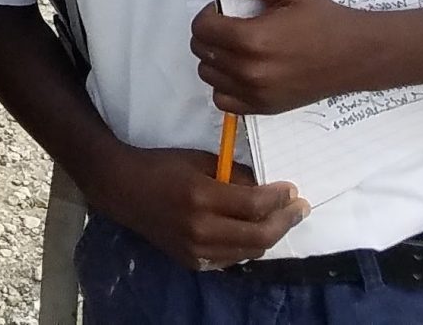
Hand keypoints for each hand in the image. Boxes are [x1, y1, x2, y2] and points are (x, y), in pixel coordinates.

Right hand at [86, 144, 308, 270]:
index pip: (253, 205)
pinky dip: (247, 246)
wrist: (123, 189)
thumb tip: (265, 189)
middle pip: (258, 235)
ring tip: (279, 219)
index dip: (279, 199)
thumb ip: (233, 175)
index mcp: (201, 196)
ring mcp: (196, 250)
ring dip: (269, 235)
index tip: (292, 190)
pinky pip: (231, 259)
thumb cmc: (161, 166)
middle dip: (285, 221)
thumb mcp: (198, 160)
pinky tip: (251, 231)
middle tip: (299, 208)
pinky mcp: (192, 261)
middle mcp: (200, 228)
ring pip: (249, 251)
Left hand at [193, 0, 376, 114]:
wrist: (355, 55)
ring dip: (214, 59)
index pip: (202, 28)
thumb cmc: (324, 20)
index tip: (221, 11)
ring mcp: (257, 92)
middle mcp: (250, 70)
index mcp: (253, 38)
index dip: (207, 15)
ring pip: (208, 75)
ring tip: (234, 47)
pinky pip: (223, 100)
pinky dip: (224, 86)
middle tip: (228, 26)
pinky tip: (239, 71)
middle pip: (201, 51)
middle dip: (209, 35)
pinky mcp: (265, 107)